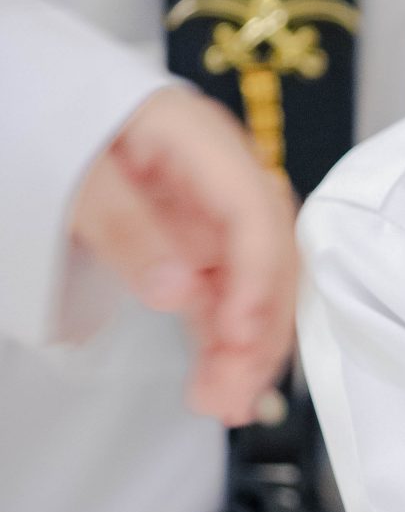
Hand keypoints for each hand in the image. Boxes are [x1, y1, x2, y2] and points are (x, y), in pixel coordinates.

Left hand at [69, 86, 297, 424]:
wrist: (30, 110)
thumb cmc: (51, 117)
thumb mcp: (74, 173)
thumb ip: (126, 227)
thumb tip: (178, 291)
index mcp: (199, 139)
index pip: (254, 210)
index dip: (258, 276)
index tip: (241, 334)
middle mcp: (218, 176)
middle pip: (267, 255)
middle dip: (261, 329)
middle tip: (235, 389)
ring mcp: (208, 211)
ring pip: (249, 285)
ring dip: (244, 347)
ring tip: (222, 401)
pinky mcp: (192, 242)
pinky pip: (219, 295)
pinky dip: (221, 340)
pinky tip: (215, 380)